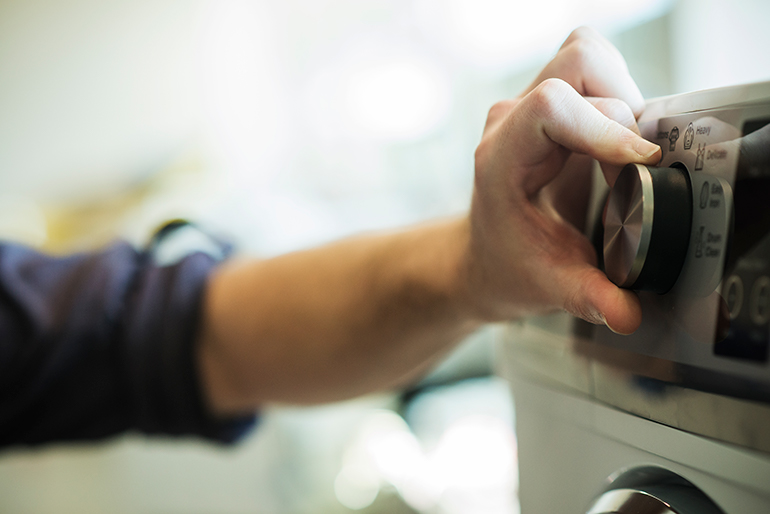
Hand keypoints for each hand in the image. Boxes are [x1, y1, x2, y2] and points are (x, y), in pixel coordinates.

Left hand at [464, 27, 661, 333]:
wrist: (486, 257)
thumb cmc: (507, 266)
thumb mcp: (549, 287)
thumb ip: (588, 297)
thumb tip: (626, 313)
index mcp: (502, 157)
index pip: (552, 107)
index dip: (604, 126)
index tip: (640, 162)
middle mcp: (512, 122)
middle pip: (577, 66)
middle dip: (622, 111)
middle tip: (637, 163)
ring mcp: (529, 110)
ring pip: (586, 59)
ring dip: (621, 97)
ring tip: (628, 152)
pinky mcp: (550, 108)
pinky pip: (593, 75)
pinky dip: (618, 99)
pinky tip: (620, 146)